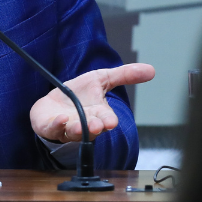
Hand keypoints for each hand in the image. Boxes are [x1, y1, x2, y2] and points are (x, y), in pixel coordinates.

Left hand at [29, 63, 154, 142]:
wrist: (52, 103)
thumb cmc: (79, 94)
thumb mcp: (101, 79)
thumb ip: (125, 75)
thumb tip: (151, 69)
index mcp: (98, 114)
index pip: (106, 120)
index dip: (108, 121)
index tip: (111, 122)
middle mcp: (85, 124)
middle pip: (92, 129)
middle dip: (95, 127)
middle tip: (97, 125)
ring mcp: (67, 128)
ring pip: (73, 132)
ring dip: (77, 129)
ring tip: (78, 125)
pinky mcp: (50, 127)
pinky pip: (53, 129)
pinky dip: (57, 125)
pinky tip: (60, 119)